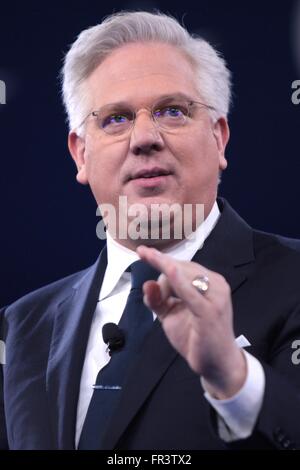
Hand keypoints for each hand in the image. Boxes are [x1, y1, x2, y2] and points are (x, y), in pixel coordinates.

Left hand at [137, 245, 246, 398]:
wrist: (217, 364)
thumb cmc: (196, 337)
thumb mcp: (171, 316)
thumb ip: (157, 299)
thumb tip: (146, 284)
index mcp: (208, 281)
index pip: (180, 265)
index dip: (160, 259)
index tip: (141, 251)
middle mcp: (215, 283)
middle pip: (179, 268)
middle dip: (163, 282)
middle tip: (164, 304)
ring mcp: (215, 295)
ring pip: (181, 276)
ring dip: (165, 288)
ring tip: (170, 308)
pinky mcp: (210, 310)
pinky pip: (191, 292)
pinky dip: (179, 280)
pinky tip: (170, 270)